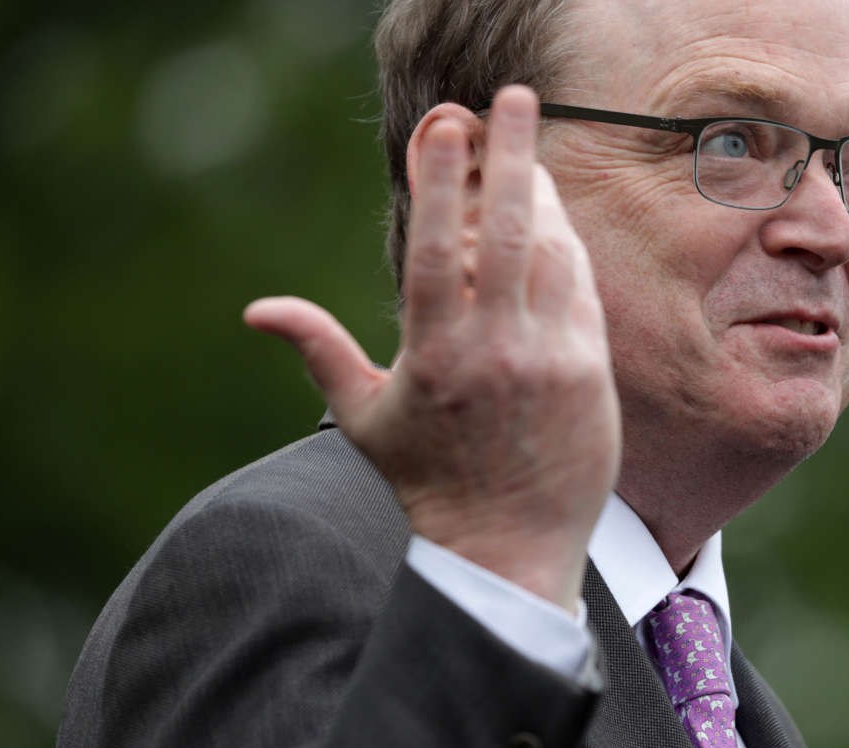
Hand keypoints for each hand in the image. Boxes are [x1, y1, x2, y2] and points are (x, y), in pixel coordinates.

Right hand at [243, 86, 619, 612]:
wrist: (508, 548)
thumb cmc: (427, 483)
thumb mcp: (363, 418)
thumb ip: (318, 350)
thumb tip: (257, 310)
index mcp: (434, 355)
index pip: (439, 247)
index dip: (440, 177)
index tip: (444, 123)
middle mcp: (496, 349)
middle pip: (509, 229)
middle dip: (512, 154)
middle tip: (513, 99)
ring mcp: (551, 358)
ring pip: (551, 251)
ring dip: (541, 196)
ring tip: (527, 161)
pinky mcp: (590, 372)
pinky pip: (580, 289)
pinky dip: (565, 249)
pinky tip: (553, 223)